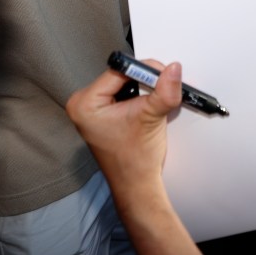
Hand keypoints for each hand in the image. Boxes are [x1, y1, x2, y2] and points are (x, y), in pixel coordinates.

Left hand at [67, 61, 182, 189]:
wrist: (137, 185)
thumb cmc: (135, 160)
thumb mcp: (151, 118)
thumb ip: (164, 91)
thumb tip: (173, 69)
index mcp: (84, 103)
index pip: (119, 71)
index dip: (144, 70)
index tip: (162, 74)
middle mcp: (83, 103)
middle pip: (121, 75)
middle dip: (144, 79)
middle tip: (160, 88)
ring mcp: (92, 109)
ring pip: (124, 82)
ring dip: (143, 87)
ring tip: (152, 102)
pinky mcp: (102, 113)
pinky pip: (123, 92)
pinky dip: (138, 95)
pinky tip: (146, 107)